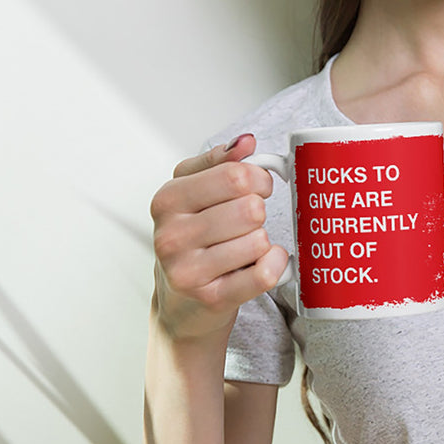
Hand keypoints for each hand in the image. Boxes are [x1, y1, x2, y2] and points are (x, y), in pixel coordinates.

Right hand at [149, 133, 289, 340]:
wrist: (180, 301)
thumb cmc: (193, 238)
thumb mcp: (194, 190)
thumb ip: (219, 161)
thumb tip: (246, 142)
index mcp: (168, 200)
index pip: (235, 175)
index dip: (259, 178)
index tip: (258, 186)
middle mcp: (172, 235)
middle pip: (251, 208)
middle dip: (259, 211)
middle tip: (248, 220)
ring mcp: (188, 271)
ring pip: (259, 239)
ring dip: (262, 241)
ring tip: (243, 246)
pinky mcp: (211, 299)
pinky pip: (264, 274)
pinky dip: (275, 264)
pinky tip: (264, 261)